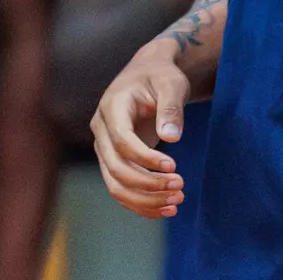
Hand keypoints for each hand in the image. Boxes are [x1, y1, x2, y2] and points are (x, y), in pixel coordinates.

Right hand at [90, 44, 189, 219]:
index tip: (173, 166)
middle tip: (181, 186)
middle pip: (115, 168)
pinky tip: (166, 208)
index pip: (122, 140)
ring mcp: (105, 147)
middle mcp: (101, 130)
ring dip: (145, 199)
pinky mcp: (114, 160)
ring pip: (116, 184)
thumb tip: (172, 139)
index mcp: (112, 107)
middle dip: (147, 183)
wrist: (149, 73)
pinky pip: (121, 188)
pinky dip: (141, 202)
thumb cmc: (161, 76)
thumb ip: (171, 108)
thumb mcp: (171, 83)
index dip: (145, 157)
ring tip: (178, 200)